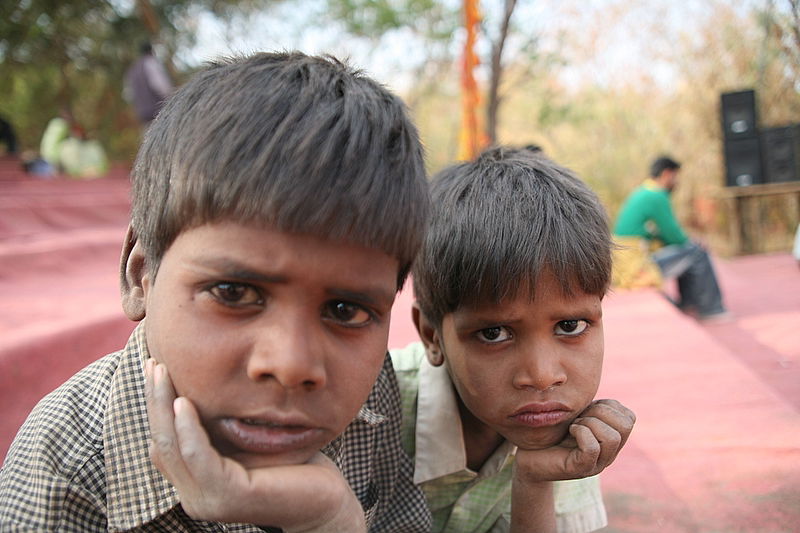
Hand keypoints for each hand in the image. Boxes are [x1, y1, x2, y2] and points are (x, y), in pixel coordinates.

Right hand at [144, 359, 365, 532]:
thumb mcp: (246, 443)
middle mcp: (195, 497)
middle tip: (151, 363)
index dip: (155, 407)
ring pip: (171, 447)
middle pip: (160, 443)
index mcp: (197, 486)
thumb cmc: (291, 466)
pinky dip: (188, 427)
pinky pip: (198, 455)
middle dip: (154, 400)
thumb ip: (221, 429)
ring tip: (161, 372)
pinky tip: (183, 401)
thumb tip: (198, 389)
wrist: (323, 501)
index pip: (162, 445)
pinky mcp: (227, 495)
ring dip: (163, 406)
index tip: (155, 370)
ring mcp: (208, 500)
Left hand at [514, 399, 635, 483]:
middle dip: (600, 412)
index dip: (609, 406)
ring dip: (589, 423)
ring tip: (574, 425)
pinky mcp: (580, 469)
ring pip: (612, 437)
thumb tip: (593, 384)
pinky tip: (570, 431)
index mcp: (612, 440)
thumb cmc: (551, 431)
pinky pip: (592, 448)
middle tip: (580, 416)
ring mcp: (596, 464)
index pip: (629, 417)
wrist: (528, 456)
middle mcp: (609, 454)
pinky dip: (580, 432)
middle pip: (626, 426)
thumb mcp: (576, 413)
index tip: (587, 408)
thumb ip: (592, 406)